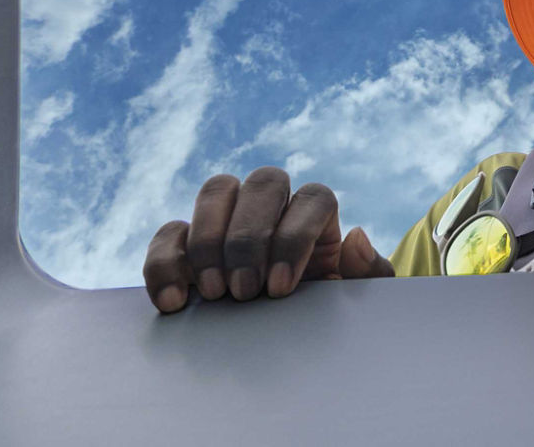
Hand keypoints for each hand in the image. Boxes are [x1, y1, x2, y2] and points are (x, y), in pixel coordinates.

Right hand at [143, 167, 393, 313]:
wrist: (284, 350)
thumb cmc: (326, 318)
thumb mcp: (355, 305)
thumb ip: (368, 274)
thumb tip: (356, 236)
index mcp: (318, 217)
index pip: (314, 198)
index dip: (295, 236)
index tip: (281, 288)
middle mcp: (274, 208)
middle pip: (265, 183)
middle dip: (251, 237)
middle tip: (245, 292)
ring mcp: (229, 220)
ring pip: (217, 190)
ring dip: (211, 240)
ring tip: (214, 294)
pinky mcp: (188, 246)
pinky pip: (170, 232)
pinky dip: (165, 260)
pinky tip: (173, 302)